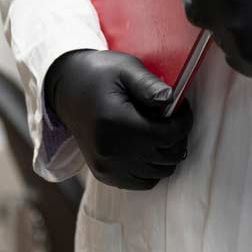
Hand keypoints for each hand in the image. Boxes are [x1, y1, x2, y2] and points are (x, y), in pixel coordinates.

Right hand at [43, 50, 192, 189]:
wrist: (66, 89)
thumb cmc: (99, 74)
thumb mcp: (125, 68)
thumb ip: (149, 84)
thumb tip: (171, 99)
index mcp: (115, 122)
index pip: (167, 135)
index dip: (184, 122)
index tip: (183, 108)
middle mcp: (109, 151)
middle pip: (166, 156)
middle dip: (179, 137)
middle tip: (175, 118)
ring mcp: (106, 166)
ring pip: (158, 173)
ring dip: (168, 154)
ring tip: (163, 131)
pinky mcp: (104, 174)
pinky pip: (143, 183)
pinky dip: (153, 168)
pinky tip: (149, 147)